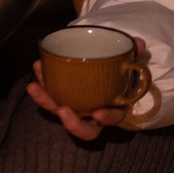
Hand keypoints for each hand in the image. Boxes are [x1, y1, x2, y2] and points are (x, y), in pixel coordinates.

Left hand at [28, 36, 150, 140]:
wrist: (106, 71)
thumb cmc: (120, 73)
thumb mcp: (131, 64)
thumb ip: (136, 55)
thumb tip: (139, 43)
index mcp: (114, 108)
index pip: (113, 118)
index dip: (107, 118)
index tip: (99, 113)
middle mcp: (94, 114)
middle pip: (84, 129)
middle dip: (71, 124)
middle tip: (62, 110)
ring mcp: (76, 108)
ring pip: (60, 112)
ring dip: (46, 100)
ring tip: (34, 87)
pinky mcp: (62, 98)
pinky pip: (50, 95)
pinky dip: (42, 83)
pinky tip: (38, 67)